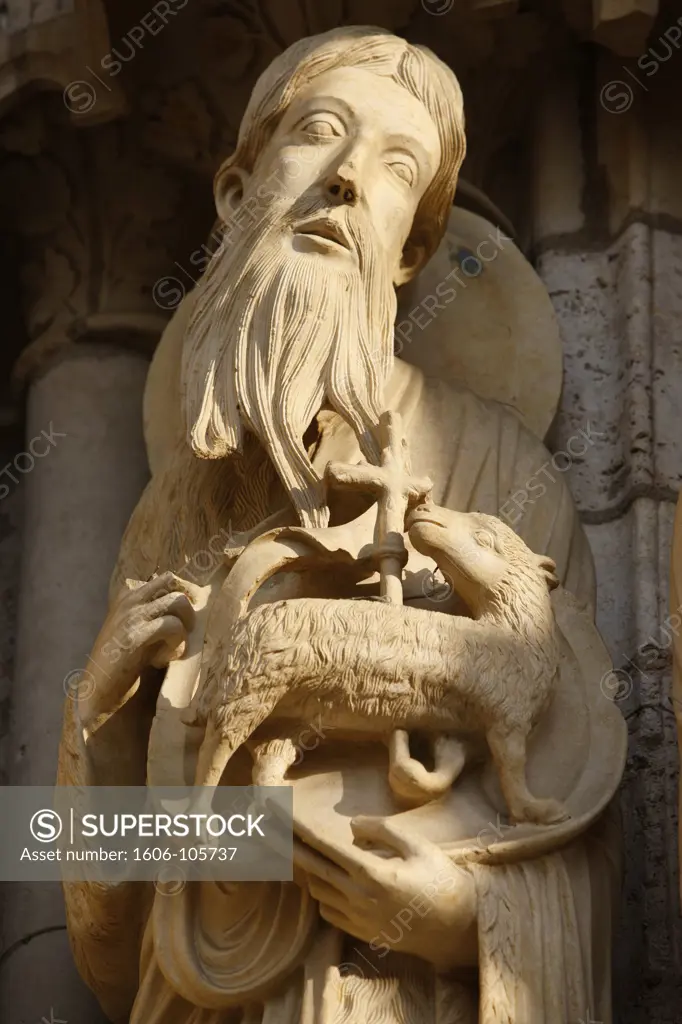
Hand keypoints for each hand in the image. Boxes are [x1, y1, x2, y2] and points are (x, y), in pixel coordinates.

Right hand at [79, 571, 196, 732]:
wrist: (99, 691)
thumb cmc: (124, 663)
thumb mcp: (140, 631)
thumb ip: (156, 614)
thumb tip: (189, 604)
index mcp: (129, 595)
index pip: (167, 579)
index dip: (184, 596)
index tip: (184, 621)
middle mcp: (130, 599)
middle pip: (174, 582)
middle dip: (187, 605)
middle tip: (183, 632)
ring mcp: (131, 615)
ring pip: (178, 601)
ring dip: (183, 626)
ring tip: (172, 648)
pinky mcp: (134, 636)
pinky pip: (172, 626)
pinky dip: (175, 645)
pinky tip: (160, 660)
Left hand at [295, 815, 477, 970]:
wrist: (457, 928)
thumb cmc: (441, 880)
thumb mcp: (418, 846)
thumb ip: (383, 831)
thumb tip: (353, 825)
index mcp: (372, 873)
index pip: (326, 847)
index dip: (301, 829)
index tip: (282, 815)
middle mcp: (358, 897)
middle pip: (311, 868)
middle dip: (285, 847)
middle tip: (266, 830)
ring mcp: (358, 918)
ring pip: (317, 890)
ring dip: (305, 869)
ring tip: (294, 849)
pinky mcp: (361, 932)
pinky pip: (328, 911)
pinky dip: (321, 893)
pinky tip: (323, 879)